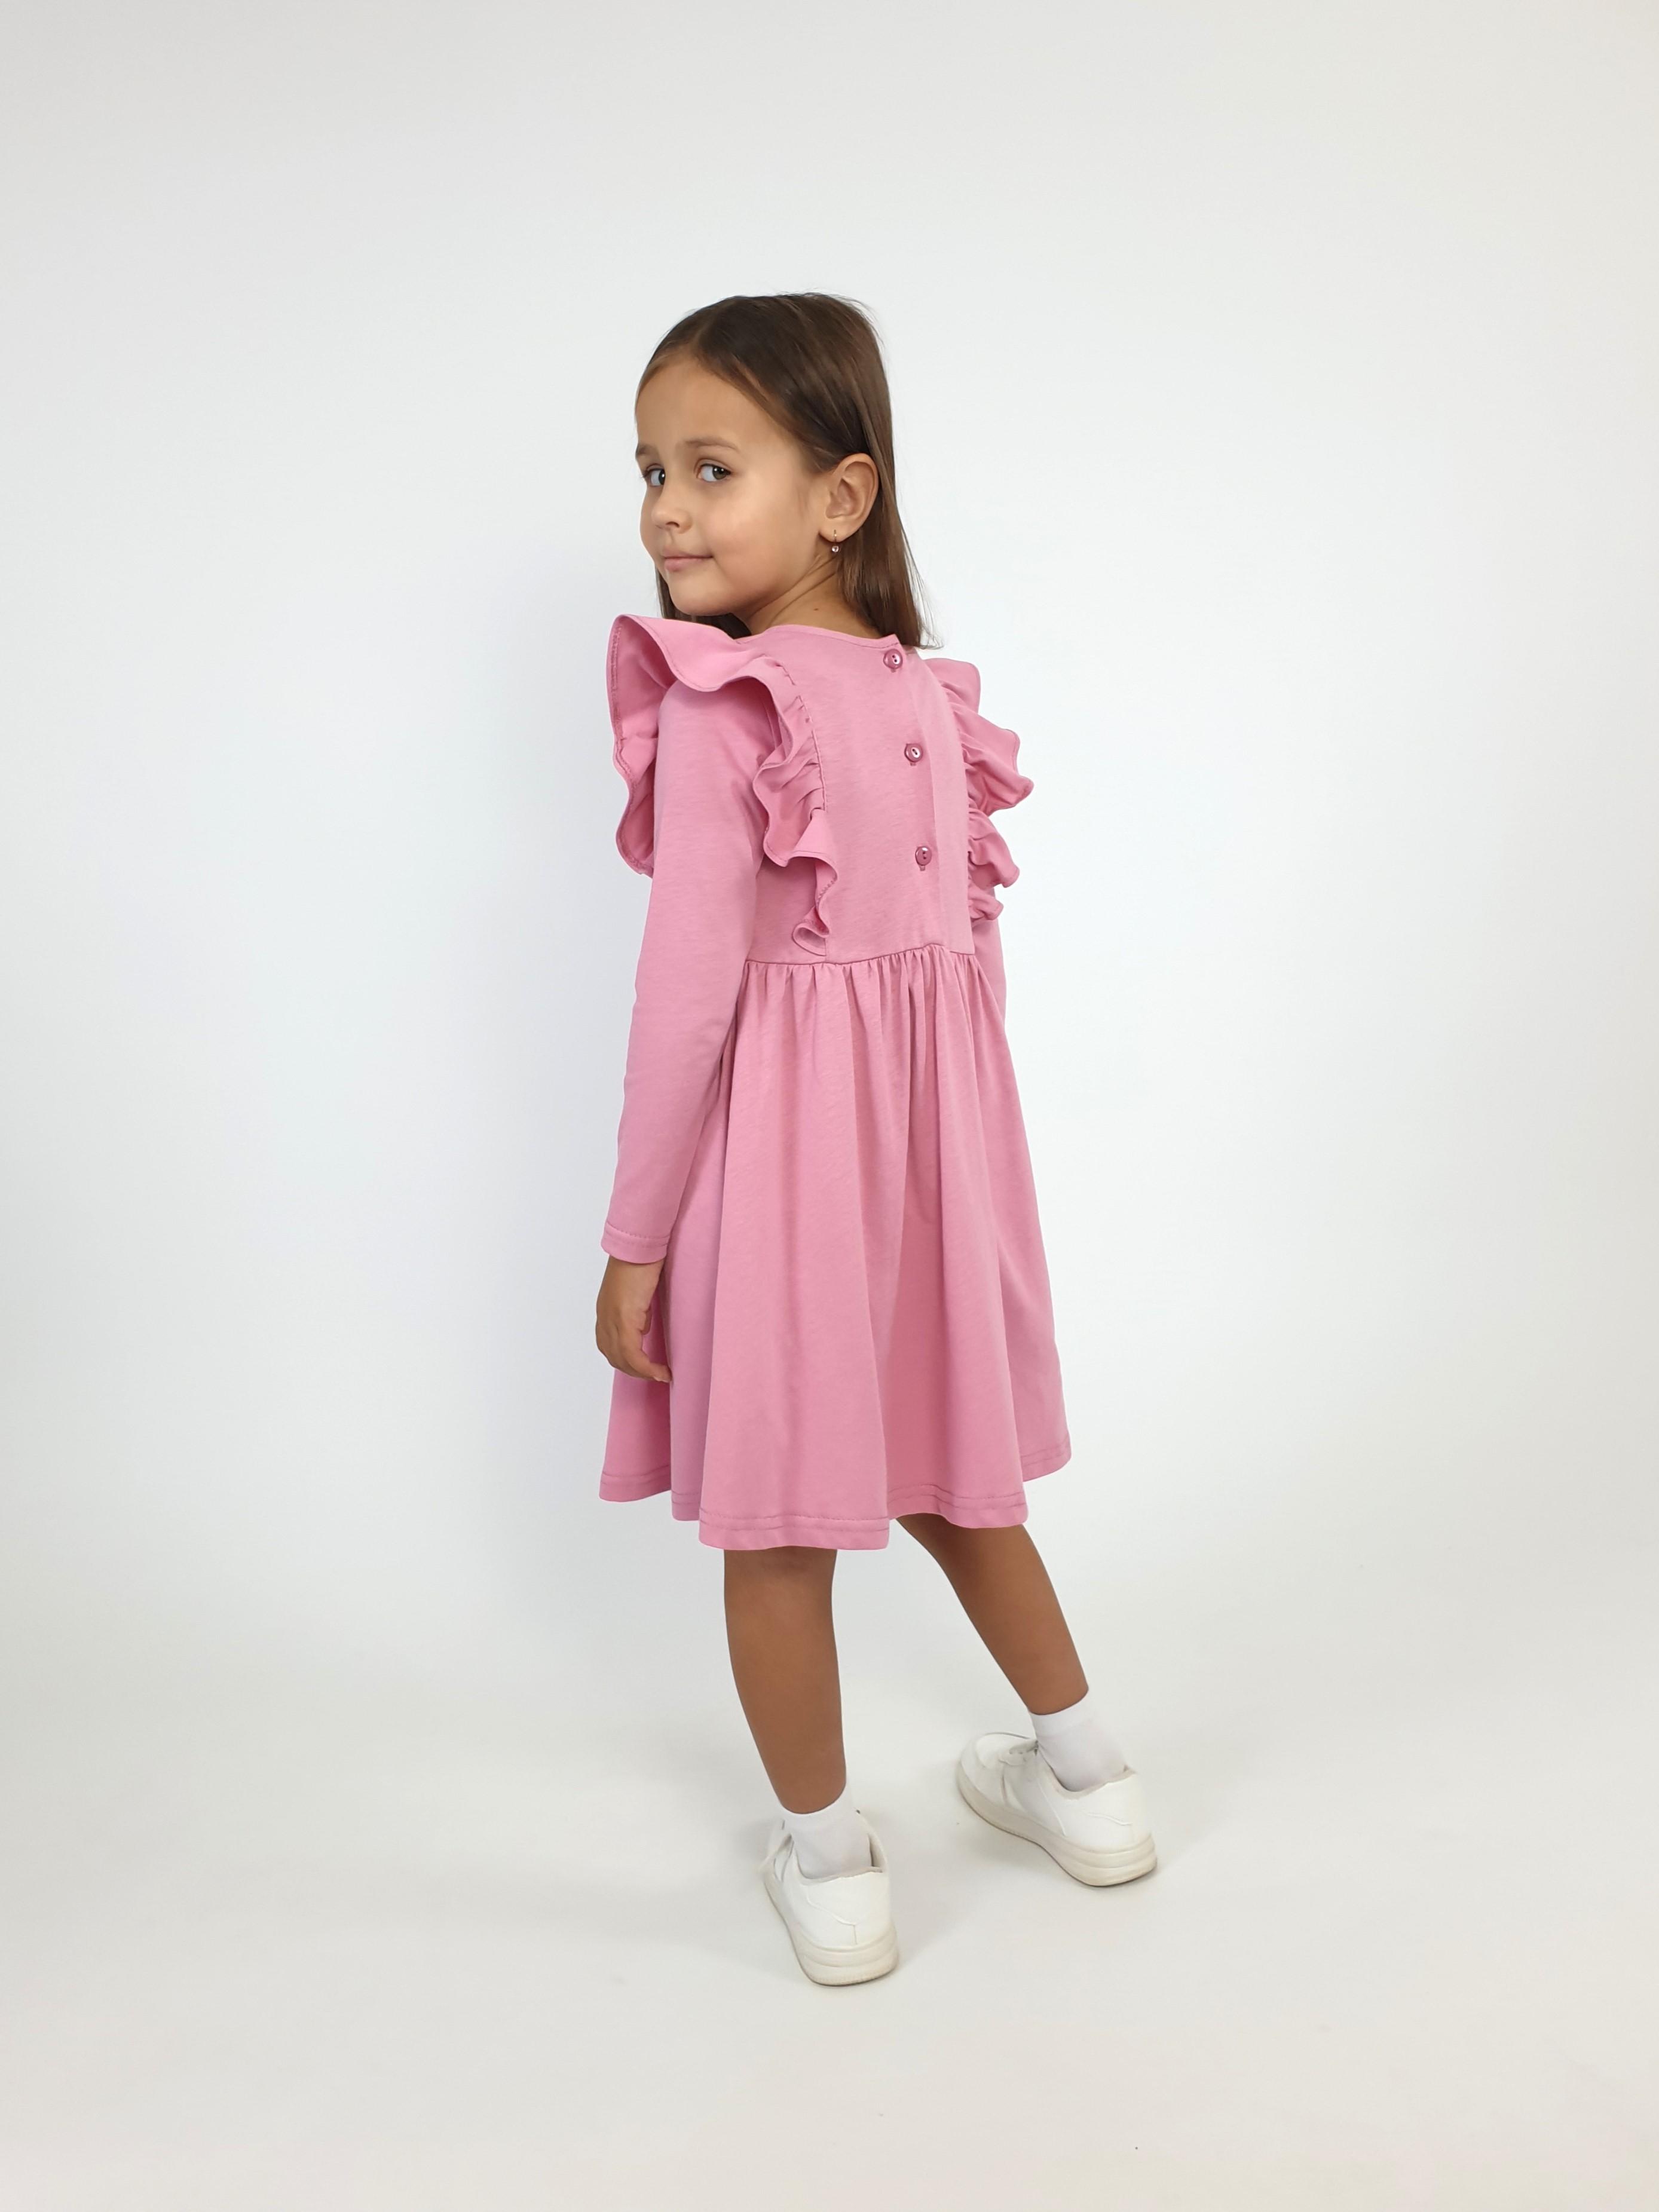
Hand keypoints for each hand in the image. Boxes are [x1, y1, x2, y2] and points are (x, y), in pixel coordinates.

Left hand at [596, 1255, 671, 1383]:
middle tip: (656, 1375)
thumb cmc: (642, 1262)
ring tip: (660, 1374)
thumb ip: (636, 1311)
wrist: (641, 1245)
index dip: (627, 1362)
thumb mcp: (637, 1293)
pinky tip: (661, 1370)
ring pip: (622, 1359)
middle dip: (636, 1371)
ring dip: (641, 1372)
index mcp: (606, 1311)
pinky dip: (646, 1367)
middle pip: (615, 1357)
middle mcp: (605, 1318)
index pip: (610, 1347)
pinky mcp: (624, 1318)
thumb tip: (643, 1326)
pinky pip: (632, 1353)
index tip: (647, 1368)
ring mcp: (612, 1319)